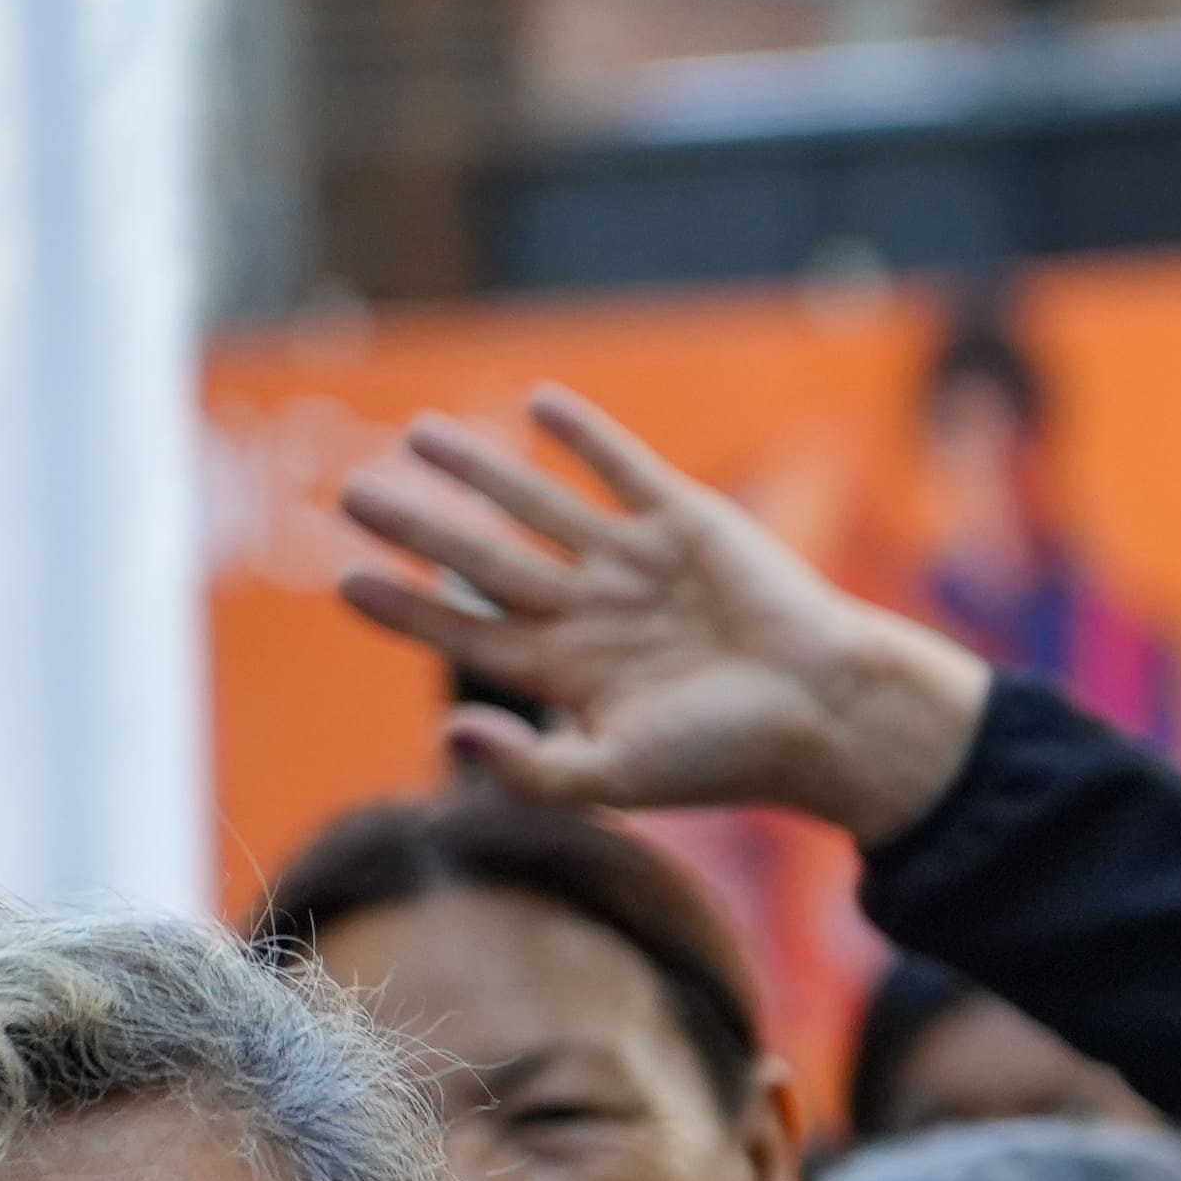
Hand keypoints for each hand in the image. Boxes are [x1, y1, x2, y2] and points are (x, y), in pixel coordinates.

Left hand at [333, 389, 990, 841]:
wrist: (831, 711)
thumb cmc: (730, 757)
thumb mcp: (620, 776)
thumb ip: (531, 770)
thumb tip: (448, 731)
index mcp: (574, 672)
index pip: (471, 632)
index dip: (410, 607)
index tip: (349, 580)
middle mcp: (597, 612)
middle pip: (489, 560)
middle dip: (421, 527)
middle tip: (351, 493)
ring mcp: (641, 564)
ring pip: (541, 506)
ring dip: (481, 471)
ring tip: (417, 435)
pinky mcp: (691, 524)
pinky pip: (625, 470)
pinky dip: (585, 437)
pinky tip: (537, 404)